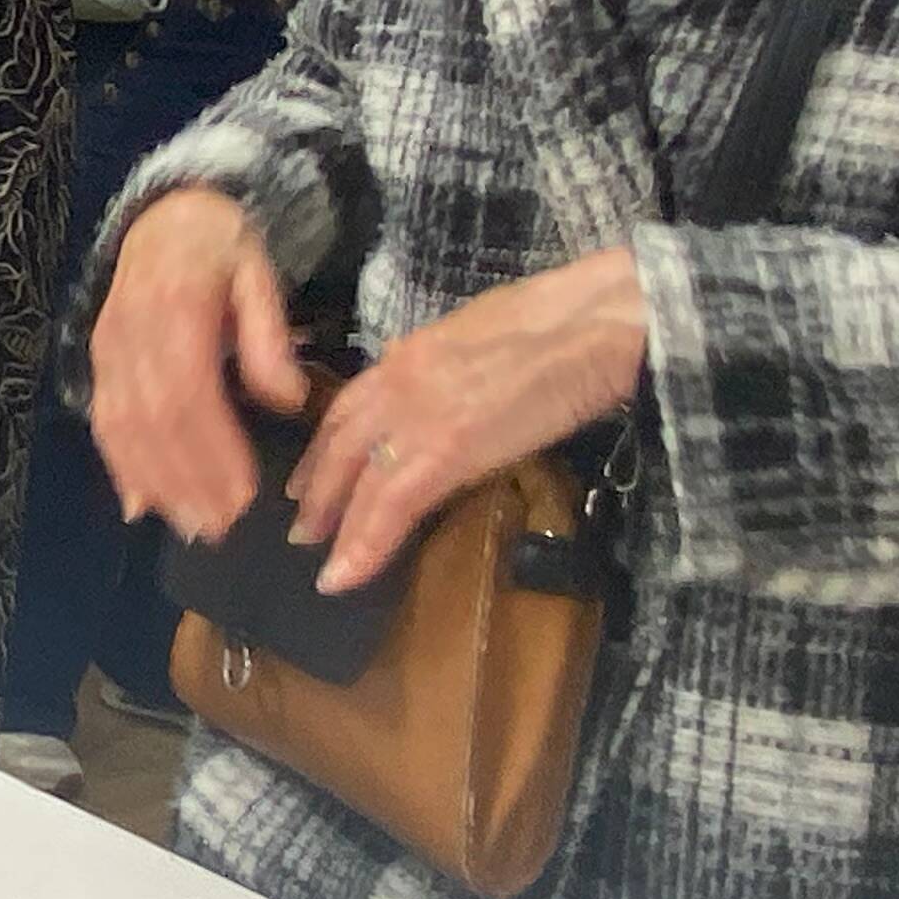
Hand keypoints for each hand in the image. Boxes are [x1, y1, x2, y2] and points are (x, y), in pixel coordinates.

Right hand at [85, 187, 306, 543]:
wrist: (166, 215)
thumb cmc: (222, 246)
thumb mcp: (259, 274)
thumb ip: (270, 336)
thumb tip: (289, 401)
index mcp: (175, 307)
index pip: (190, 392)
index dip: (212, 450)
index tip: (244, 494)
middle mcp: (131, 333)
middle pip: (153, 420)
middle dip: (186, 480)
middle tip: (221, 528)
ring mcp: (107, 349)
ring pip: (123, 427)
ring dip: (155, 484)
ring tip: (190, 527)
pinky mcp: (98, 361)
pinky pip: (104, 420)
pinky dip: (120, 466)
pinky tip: (141, 505)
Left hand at [281, 248, 646, 592]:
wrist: (595, 323)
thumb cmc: (564, 324)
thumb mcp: (483, 340)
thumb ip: (450, 372)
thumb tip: (450, 399)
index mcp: (411, 354)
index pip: (350, 406)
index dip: (327, 446)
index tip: (313, 477)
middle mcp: (399, 381)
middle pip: (340, 442)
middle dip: (317, 487)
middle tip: (304, 527)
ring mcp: (418, 414)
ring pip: (358, 479)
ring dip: (335, 523)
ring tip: (321, 560)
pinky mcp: (446, 448)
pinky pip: (391, 505)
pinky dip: (365, 545)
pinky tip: (345, 575)